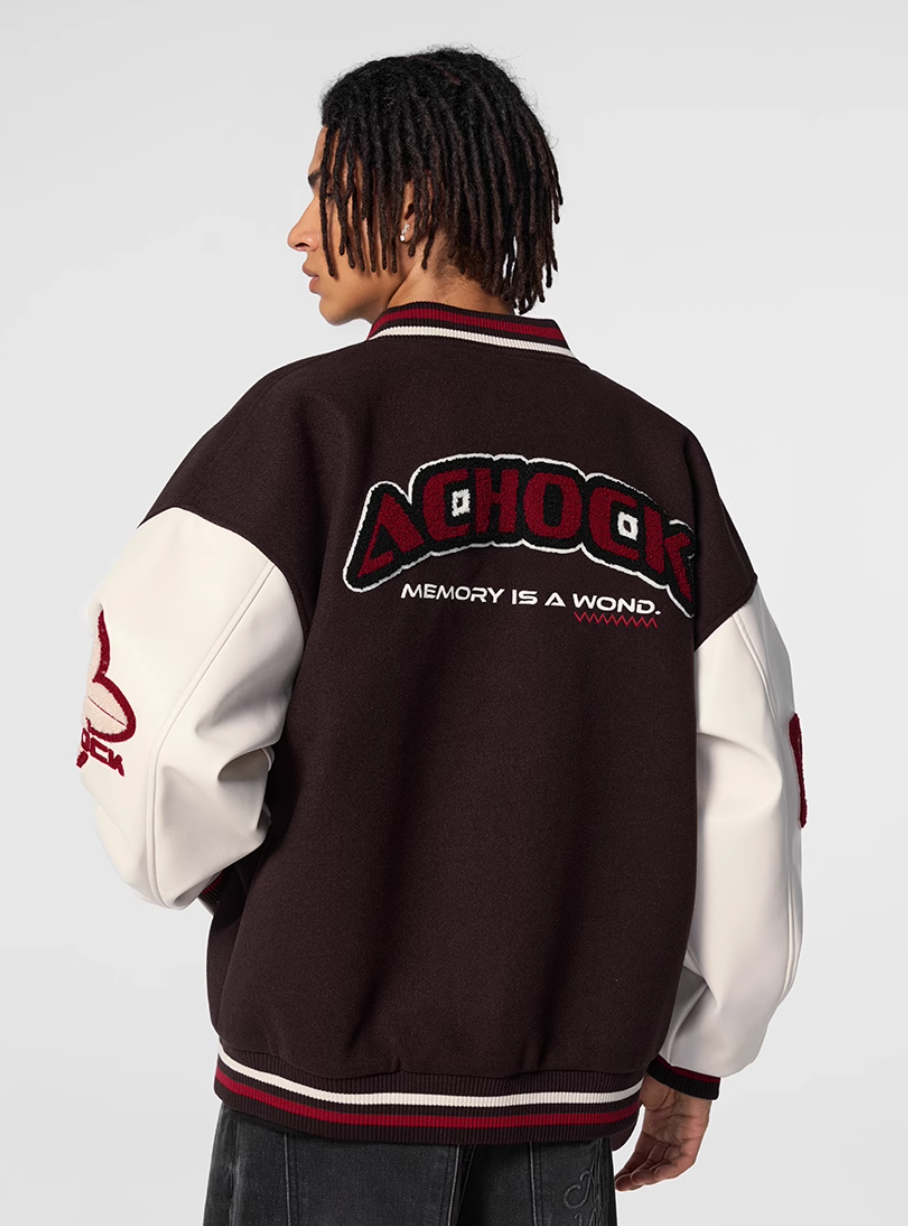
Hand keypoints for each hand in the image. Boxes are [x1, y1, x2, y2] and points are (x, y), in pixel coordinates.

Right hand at [614, 1073, 711, 1191]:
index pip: (641, 1153)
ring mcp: (681, 1135)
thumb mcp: (633, 1097)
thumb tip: (606, 1131)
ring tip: (634, 1181)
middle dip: (637, 1177)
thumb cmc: (657, 1073)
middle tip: (622, 1184)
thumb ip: (623, 1115)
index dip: (630, 1168)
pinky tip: (655, 1175)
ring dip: (651, 1176)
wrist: (677, 1062)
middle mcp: (667, 1132)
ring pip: (667, 1165)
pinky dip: (669, 1170)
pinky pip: (683, 1160)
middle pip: (652, 1163)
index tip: (618, 1179)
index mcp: (653, 1124)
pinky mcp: (694, 1134)